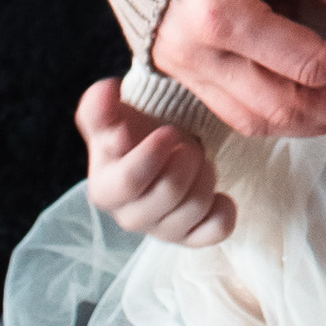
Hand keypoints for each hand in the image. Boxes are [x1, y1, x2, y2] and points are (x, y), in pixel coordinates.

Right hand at [77, 77, 234, 246]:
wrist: (161, 146)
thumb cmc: (135, 131)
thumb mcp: (114, 117)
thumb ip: (102, 107)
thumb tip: (104, 90)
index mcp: (106, 187)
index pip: (128, 182)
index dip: (151, 157)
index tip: (170, 131)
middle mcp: (130, 214)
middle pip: (167, 195)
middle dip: (187, 162)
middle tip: (190, 142)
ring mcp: (160, 228)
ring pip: (193, 211)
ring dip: (205, 177)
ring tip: (201, 158)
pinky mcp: (188, 235)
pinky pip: (213, 233)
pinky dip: (222, 213)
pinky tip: (221, 194)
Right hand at [149, 0, 325, 138]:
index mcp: (222, 14)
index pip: (313, 65)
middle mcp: (197, 55)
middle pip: (288, 109)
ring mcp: (182, 70)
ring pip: (259, 124)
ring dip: (319, 120)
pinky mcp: (177, 73)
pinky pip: (236, 114)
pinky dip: (282, 115)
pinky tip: (318, 97)